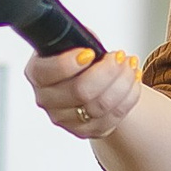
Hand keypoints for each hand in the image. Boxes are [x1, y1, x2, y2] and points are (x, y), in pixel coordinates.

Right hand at [26, 47, 143, 139]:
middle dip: (106, 71)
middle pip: (80, 91)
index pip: (47, 73)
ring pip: (101, 105)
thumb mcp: (72, 40)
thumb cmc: (78, 57)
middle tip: (118, 56)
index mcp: (37, 74)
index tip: (89, 52)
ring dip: (122, 82)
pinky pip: (114, 116)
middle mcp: (47, 100)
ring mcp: (66, 119)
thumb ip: (78, 39)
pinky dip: (129, 96)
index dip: (69, 63)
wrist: (87, 79)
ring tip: (129, 65)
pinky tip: (133, 80)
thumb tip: (91, 43)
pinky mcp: (87, 131)